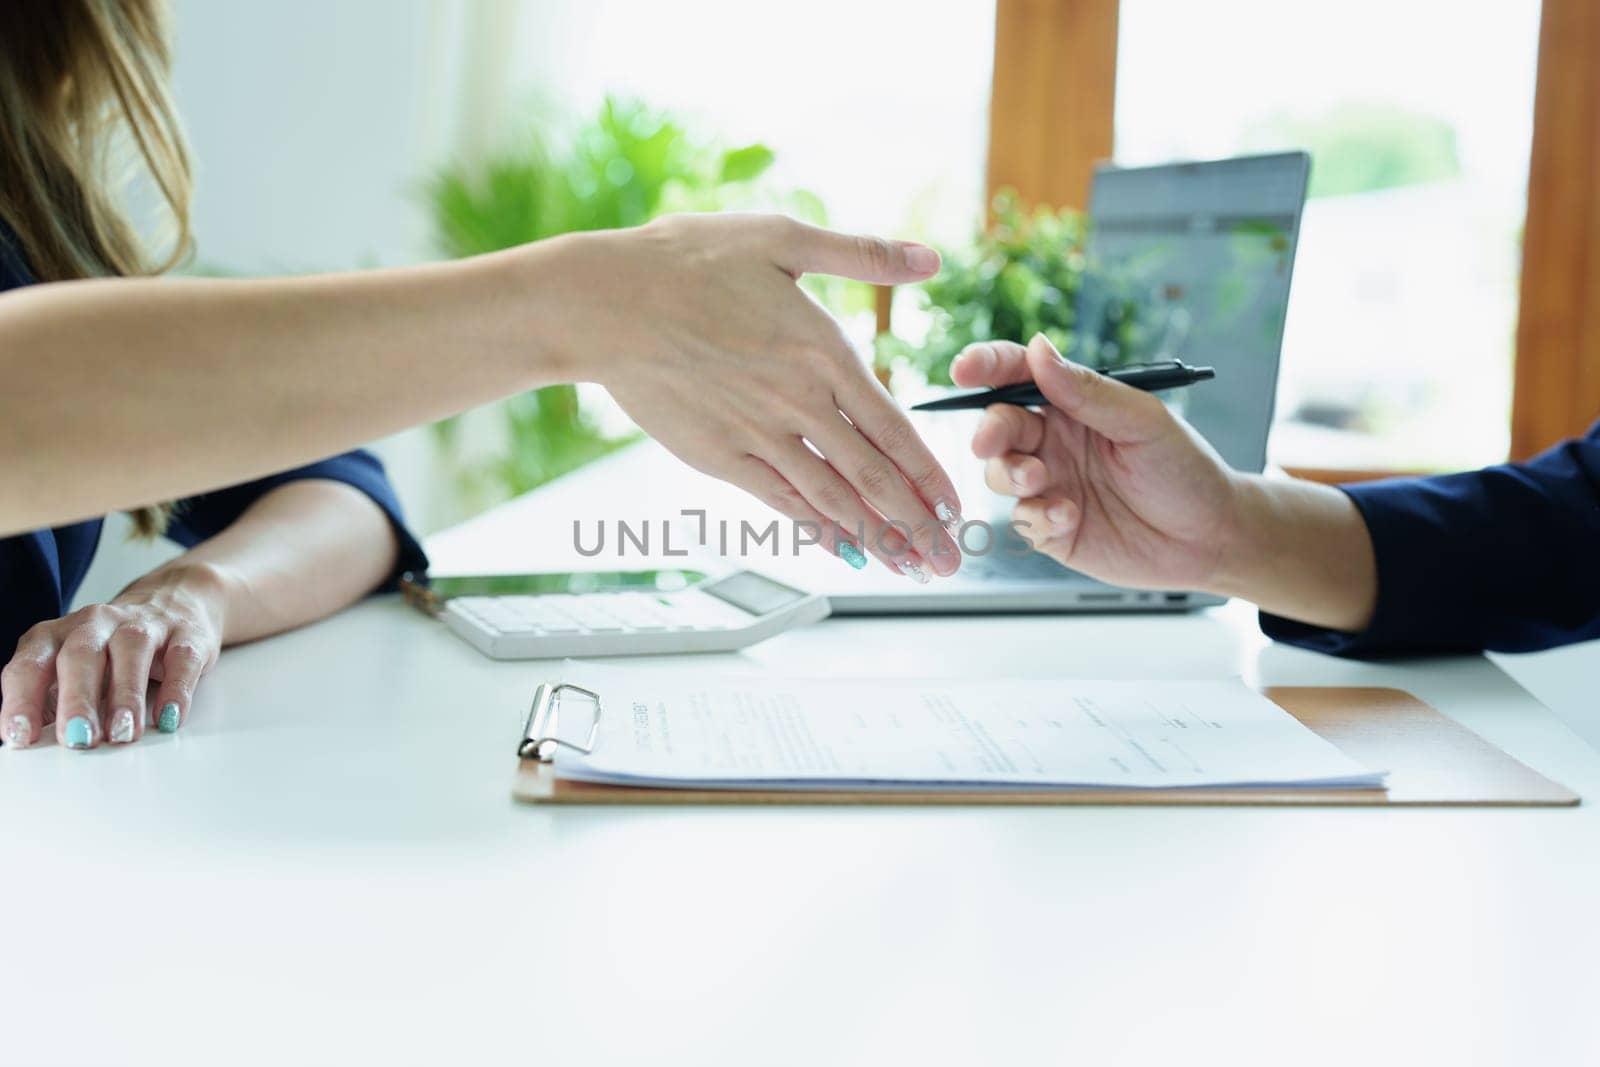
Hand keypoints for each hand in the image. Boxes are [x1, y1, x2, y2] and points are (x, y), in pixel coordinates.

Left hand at [1, 562, 227, 749]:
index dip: (22, 701)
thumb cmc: (113, 648)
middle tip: (78, 738)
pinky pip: (180, 660)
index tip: (21, 736)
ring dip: (125, 695)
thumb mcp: (74, 671)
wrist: (173, 600)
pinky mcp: (186, 635)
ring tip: (123, 733)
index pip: (30, 665)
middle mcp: (96, 624)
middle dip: (77, 700)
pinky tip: (168, 718)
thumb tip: (39, 745)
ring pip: (131, 651)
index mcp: (58, 635)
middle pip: (80, 655)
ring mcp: (143, 626)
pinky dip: (175, 691)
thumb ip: (54, 703)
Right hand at [581, 214, 963, 579]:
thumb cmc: (687, 261)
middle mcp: (799, 401)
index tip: (954, 507)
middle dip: (918, 524)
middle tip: (949, 560)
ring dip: (876, 538)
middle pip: (873, 476)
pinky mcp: (719, 455)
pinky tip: (843, 549)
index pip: (893, 427)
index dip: (929, 474)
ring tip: (910, 567)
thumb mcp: (780, 236)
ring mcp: (759, 434)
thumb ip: (860, 253)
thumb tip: (930, 257)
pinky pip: (780, 500)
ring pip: (832, 498)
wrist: (605, 302)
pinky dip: (817, 528)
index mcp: (823, 350)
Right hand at [952, 334, 1241, 590]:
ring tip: (1040, 481)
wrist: (1211, 538)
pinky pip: (1021, 519)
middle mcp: (1055, 441)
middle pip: (999, 425)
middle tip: (992, 443)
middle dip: (989, 431)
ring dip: (1009, 473)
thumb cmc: (1185, 471)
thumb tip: (1037, 351)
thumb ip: (1088, 391)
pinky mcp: (1051, 529)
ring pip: (999, 472)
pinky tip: (1068, 517)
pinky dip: (1035, 516)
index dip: (986, 366)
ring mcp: (1051, 485)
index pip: (1018, 375)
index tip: (964, 369)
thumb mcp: (1143, 421)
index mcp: (1074, 404)